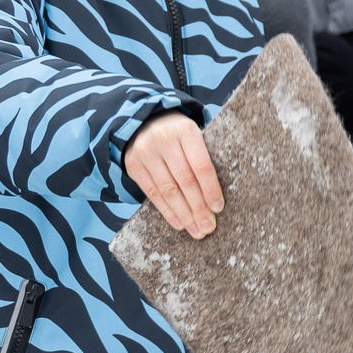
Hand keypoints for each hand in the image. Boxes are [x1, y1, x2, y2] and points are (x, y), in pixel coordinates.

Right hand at [125, 113, 222, 238]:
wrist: (144, 122)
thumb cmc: (178, 135)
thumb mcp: (192, 136)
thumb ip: (203, 158)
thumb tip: (216, 199)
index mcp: (186, 130)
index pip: (201, 165)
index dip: (210, 189)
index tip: (218, 208)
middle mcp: (164, 140)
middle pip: (185, 181)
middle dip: (199, 208)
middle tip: (208, 227)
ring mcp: (146, 152)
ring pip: (168, 190)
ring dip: (184, 214)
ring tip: (196, 230)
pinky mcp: (133, 165)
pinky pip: (152, 193)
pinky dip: (167, 211)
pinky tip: (179, 224)